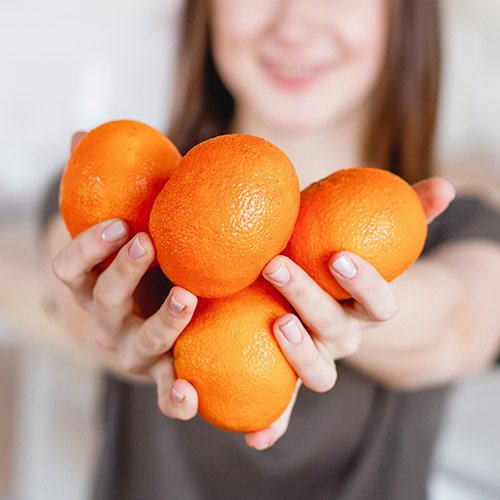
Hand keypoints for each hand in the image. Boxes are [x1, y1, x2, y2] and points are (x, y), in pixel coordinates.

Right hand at [51, 132, 199, 420]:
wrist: (143, 316)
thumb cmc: (140, 262)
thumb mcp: (124, 225)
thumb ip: (108, 186)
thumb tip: (80, 133)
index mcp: (91, 284)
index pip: (71, 267)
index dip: (87, 246)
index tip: (117, 222)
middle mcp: (105, 319)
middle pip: (104, 300)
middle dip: (123, 272)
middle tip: (148, 241)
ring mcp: (133, 350)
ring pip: (140, 342)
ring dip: (161, 323)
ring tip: (187, 298)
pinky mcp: (162, 373)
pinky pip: (165, 391)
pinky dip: (175, 398)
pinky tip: (193, 397)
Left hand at [244, 176, 455, 449]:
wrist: (345, 309)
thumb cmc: (355, 266)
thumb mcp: (381, 240)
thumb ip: (414, 214)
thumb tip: (445, 185)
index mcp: (367, 311)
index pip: (379, 302)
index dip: (365, 283)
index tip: (339, 256)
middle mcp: (347, 339)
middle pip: (335, 329)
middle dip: (309, 300)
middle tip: (276, 266)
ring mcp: (320, 359)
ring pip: (314, 368)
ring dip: (295, 354)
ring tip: (274, 324)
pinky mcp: (291, 374)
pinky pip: (286, 404)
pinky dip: (275, 423)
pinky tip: (255, 437)